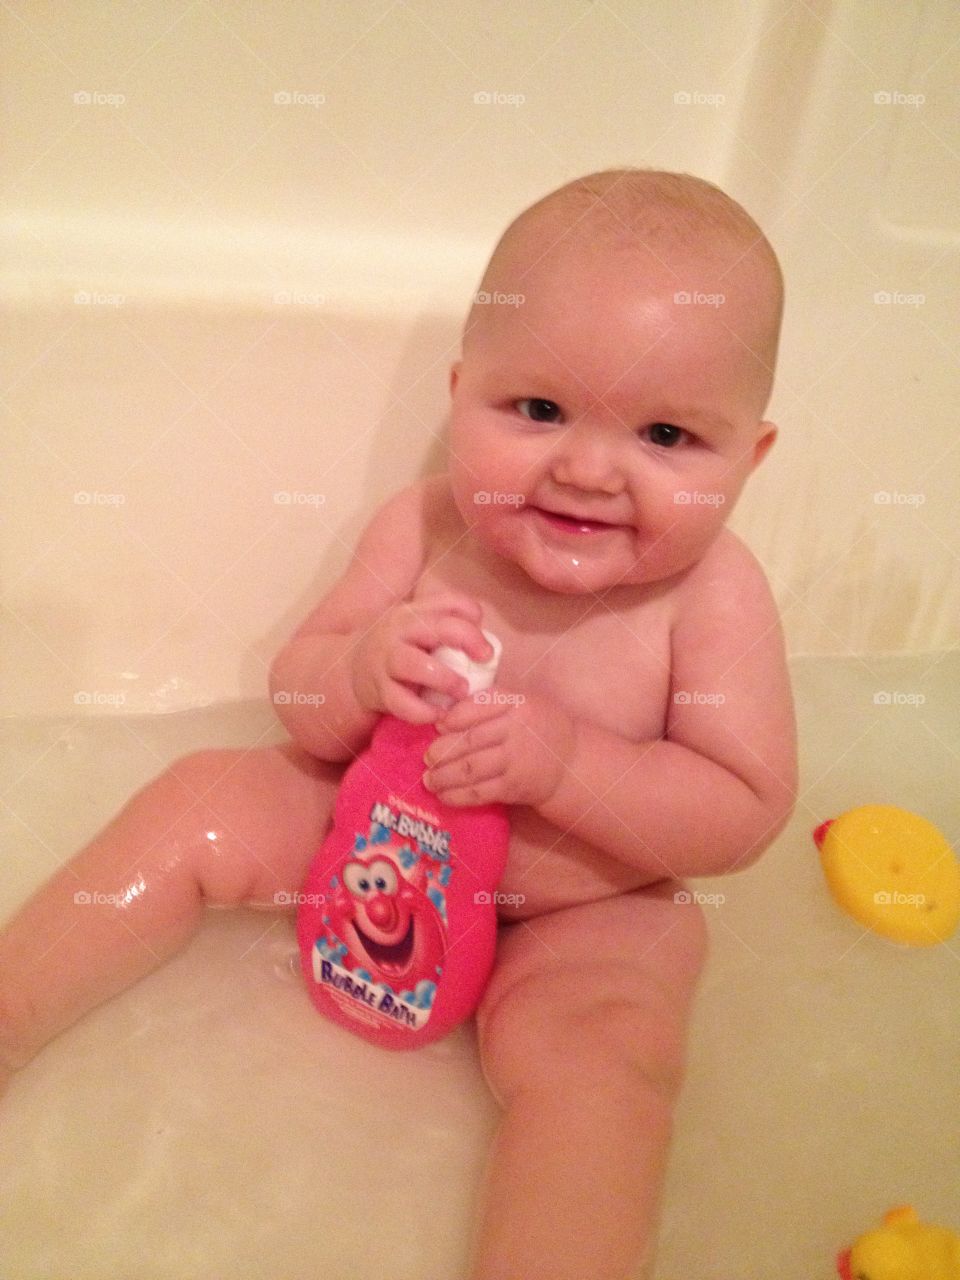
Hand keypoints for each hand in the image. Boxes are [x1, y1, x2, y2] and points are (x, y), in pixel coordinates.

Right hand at [351, 592, 491, 722]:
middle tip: (485, 659)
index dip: (473, 616)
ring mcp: (385, 659)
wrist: (351, 672)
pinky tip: (438, 714)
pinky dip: (423, 711)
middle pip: (437, 626)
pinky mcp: (378, 689)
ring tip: (462, 691)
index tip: (484, 642)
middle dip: (467, 640)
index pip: (449, 602)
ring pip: (415, 664)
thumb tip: (487, 644)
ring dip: (445, 678)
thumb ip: (449, 630)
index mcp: (414, 612)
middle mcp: (398, 630)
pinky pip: (401, 702)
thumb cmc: (400, 651)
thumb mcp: (419, 631)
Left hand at [422, 688, 576, 807]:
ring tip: (429, 779)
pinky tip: (443, 795)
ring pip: (469, 769)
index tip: (437, 725)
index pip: (478, 706)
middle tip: (427, 757)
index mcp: (517, 703)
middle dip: (441, 750)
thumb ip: (490, 703)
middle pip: (469, 740)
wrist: (571, 762)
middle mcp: (516, 730)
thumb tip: (444, 715)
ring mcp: (515, 760)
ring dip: (443, 776)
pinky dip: (457, 796)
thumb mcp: (523, 702)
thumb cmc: (539, 727)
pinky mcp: (513, 787)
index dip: (454, 717)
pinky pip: (479, 792)